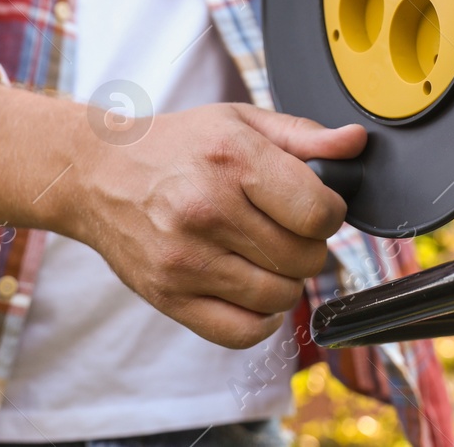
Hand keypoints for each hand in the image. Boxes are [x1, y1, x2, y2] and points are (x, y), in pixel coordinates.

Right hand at [67, 101, 365, 348]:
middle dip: (309, 246)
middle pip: (304, 258)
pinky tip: (253, 291)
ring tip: (267, 256)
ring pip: (279, 297)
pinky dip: (261, 319)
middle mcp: (208, 210)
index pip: (318, 213)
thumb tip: (355, 144)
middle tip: (286, 229)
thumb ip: (303, 136)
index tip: (315, 206)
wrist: (97, 172)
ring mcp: (186, 258)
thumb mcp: (239, 121)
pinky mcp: (169, 296)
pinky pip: (242, 331)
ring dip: (286, 281)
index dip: (330, 212)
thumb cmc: (176, 145)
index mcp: (232, 159)